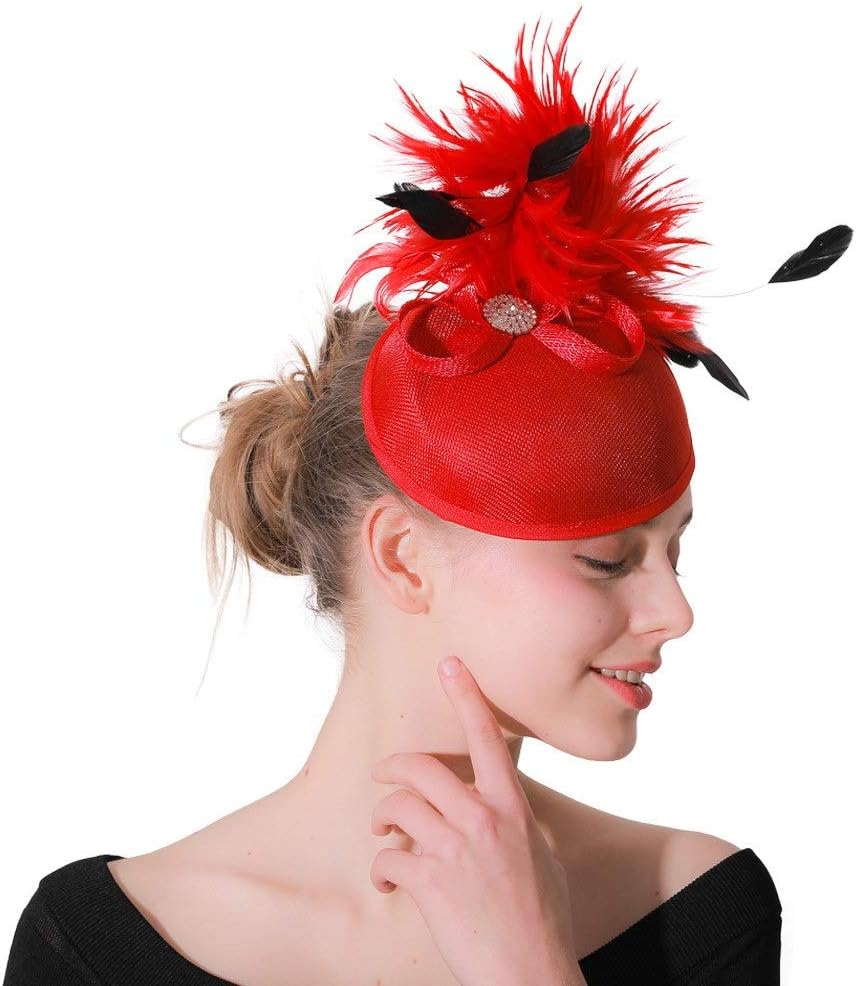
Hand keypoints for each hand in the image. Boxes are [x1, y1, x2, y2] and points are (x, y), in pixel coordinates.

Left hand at [369, 655, 583, 985]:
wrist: (531, 973)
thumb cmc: (541, 920)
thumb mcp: (542, 857)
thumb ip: (516, 822)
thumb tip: (500, 805)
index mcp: (513, 809)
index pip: (487, 738)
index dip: (467, 696)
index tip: (450, 665)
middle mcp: (483, 819)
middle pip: (421, 766)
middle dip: (393, 768)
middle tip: (383, 777)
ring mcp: (455, 849)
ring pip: (398, 807)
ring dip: (383, 819)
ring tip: (383, 835)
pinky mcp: (430, 882)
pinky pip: (387, 857)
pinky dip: (381, 868)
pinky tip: (388, 883)